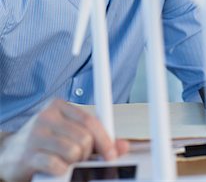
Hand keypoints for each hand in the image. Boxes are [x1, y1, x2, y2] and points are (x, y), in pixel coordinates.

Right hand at [0, 99, 128, 181]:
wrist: (8, 153)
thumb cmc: (43, 142)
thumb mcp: (68, 133)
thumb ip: (95, 138)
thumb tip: (123, 146)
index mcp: (59, 106)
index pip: (90, 120)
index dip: (105, 139)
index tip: (112, 154)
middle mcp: (47, 116)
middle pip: (84, 137)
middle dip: (88, 153)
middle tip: (81, 158)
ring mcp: (36, 134)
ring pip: (73, 151)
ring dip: (74, 162)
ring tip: (66, 162)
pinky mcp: (28, 155)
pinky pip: (57, 164)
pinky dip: (61, 170)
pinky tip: (56, 168)